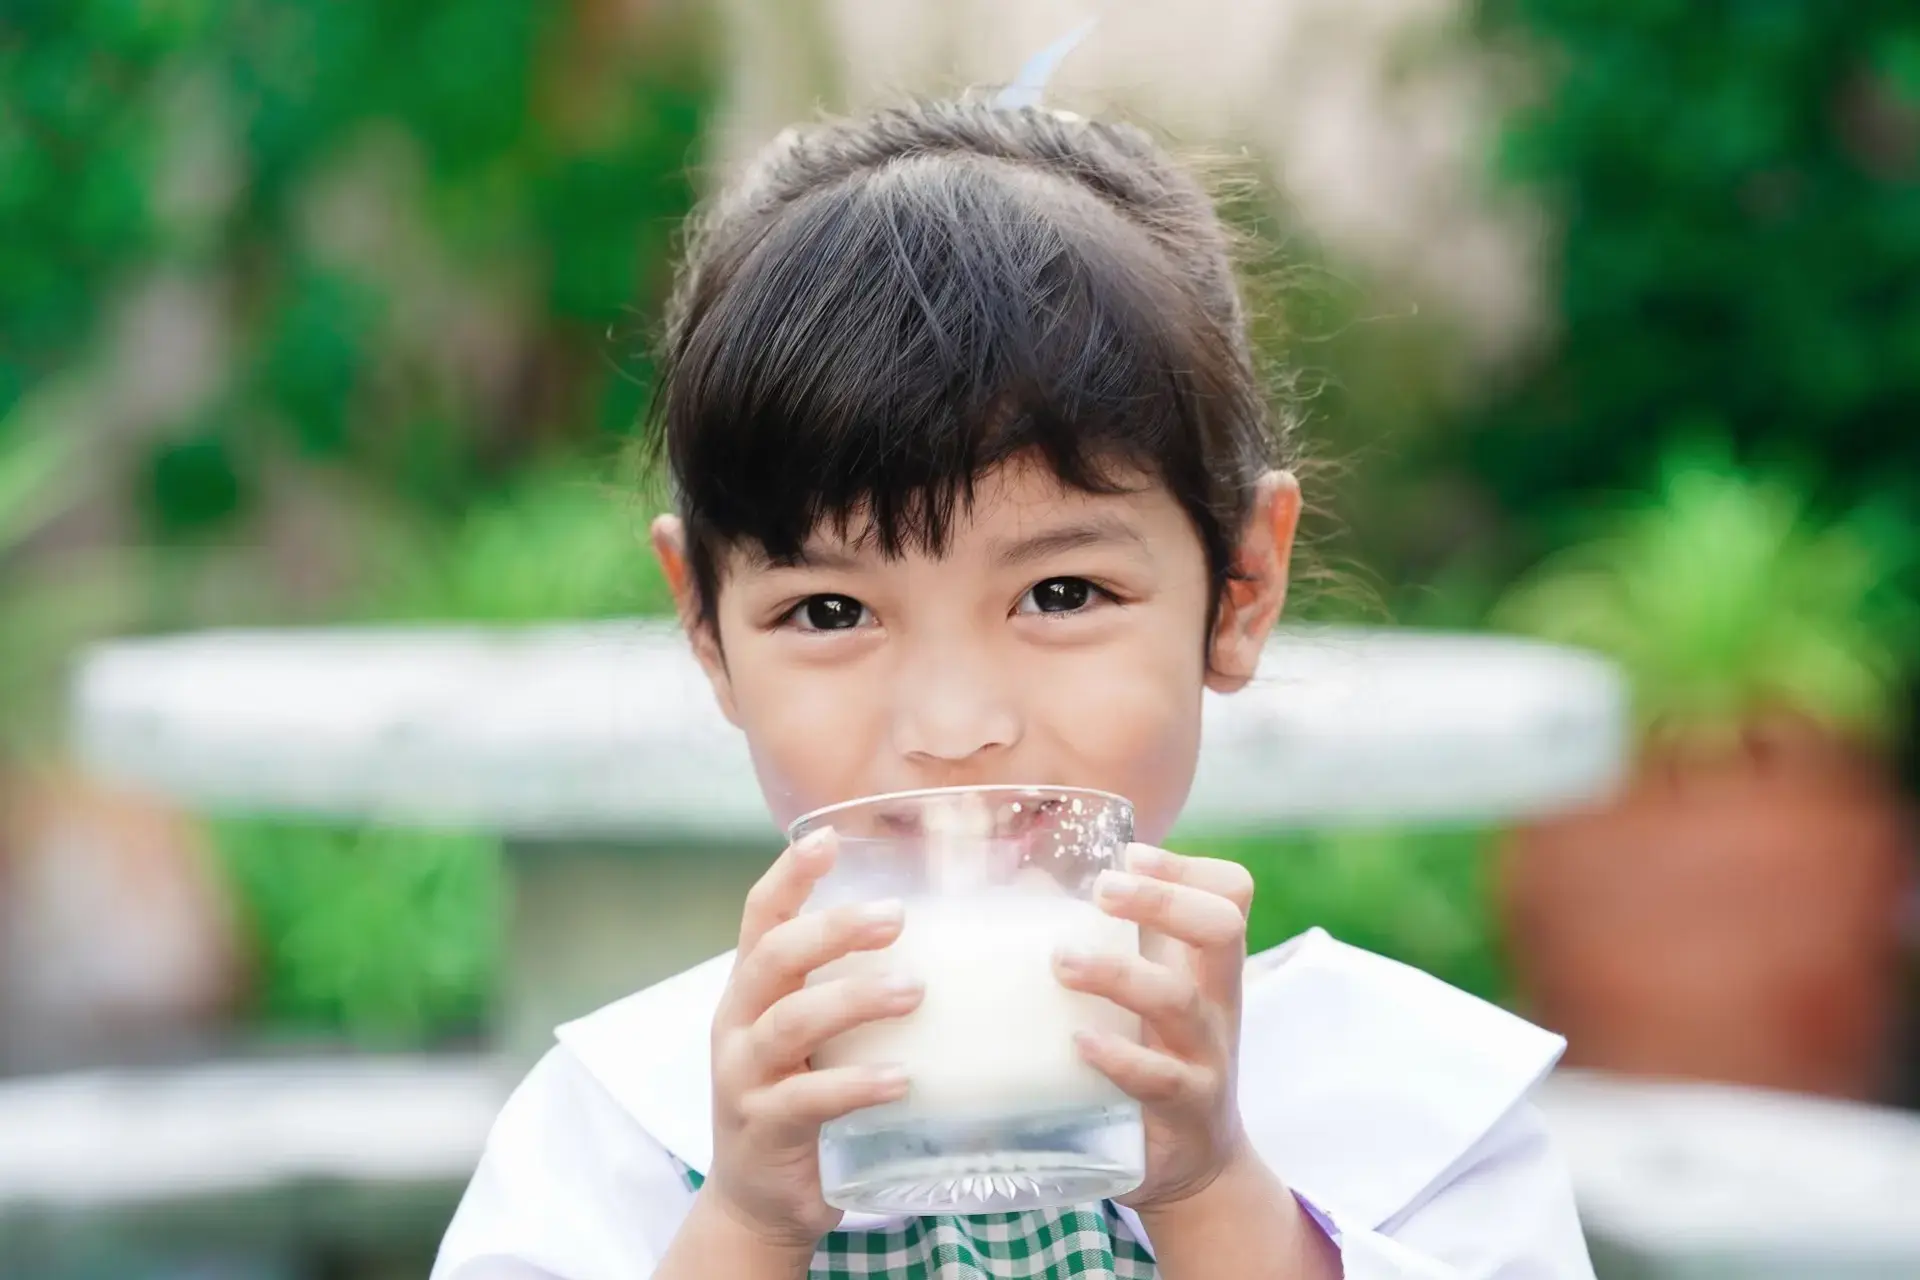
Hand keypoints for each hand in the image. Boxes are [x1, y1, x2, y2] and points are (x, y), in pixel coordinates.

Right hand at [702, 829, 924, 1249]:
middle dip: (833, 930)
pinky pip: (808, 1098)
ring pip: (791, 1022)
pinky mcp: (765, 1128)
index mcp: (751, 990)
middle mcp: (738, 1023)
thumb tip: (953, 944)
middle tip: (896, 917)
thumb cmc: (804, 1100)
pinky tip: (903, 1079)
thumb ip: (856, 990)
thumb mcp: (817, 1038)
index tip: (826, 839)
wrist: (760, 1201)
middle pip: (775, 957)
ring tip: (914, 992)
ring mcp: (745, 1076)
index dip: (788, 876)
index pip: (759, 917)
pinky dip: (856, 1084)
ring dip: (854, 999)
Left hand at [1054, 844, 1254, 1211]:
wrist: (1197, 1164)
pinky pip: (1159, 1079)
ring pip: (1179, 1001)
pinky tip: (1077, 1043)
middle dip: (1163, 899)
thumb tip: (1025, 881)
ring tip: (1062, 961)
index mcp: (1206, 966)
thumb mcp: (1140, 997)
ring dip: (1119, 974)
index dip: (1186, 868)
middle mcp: (1216, 1003)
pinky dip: (1119, 1058)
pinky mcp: (1184, 1110)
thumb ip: (1098, 939)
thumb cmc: (1154, 1057)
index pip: (1230, 895)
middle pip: (1221, 929)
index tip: (1130, 853)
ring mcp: (1205, 1056)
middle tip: (1103, 888)